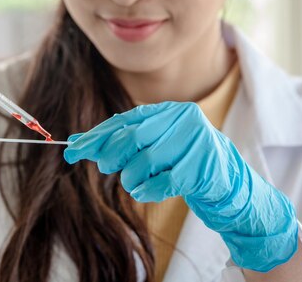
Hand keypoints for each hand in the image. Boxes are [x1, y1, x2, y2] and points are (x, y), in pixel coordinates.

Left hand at [63, 102, 297, 271]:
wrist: (229, 185)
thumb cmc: (184, 163)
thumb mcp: (155, 146)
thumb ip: (122, 141)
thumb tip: (77, 142)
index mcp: (170, 110)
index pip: (125, 120)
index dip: (97, 136)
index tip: (72, 150)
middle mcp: (184, 120)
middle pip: (132, 137)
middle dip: (111, 156)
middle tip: (107, 167)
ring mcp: (196, 142)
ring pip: (144, 161)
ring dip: (131, 178)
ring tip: (136, 182)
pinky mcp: (203, 168)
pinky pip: (161, 182)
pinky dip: (147, 190)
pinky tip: (148, 190)